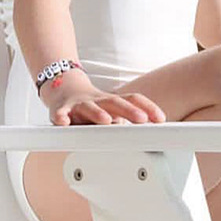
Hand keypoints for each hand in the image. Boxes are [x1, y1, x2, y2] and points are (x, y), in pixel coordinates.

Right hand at [43, 77, 164, 126]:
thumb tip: (151, 132)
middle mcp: (98, 100)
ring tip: (106, 120)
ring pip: (89, 107)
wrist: (63, 88)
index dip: (148, 107)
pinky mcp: (61, 109)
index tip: (161, 119)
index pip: (133, 100)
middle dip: (129, 111)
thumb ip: (126, 119)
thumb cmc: (92, 105)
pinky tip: (63, 122)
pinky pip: (60, 113)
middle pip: (115, 102)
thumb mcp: (112, 110)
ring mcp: (79, 104)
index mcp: (112, 101)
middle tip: (142, 119)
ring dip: (98, 113)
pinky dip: (61, 117)